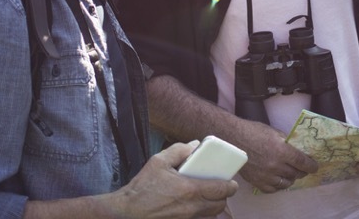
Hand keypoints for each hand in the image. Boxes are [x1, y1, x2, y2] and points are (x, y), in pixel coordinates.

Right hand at [112, 142, 236, 217]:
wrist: (127, 212)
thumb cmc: (142, 187)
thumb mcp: (158, 161)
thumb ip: (179, 151)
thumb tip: (194, 145)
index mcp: (190, 190)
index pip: (222, 190)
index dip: (231, 185)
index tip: (231, 180)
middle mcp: (192, 208)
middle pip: (220, 205)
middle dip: (223, 196)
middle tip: (219, 187)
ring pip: (211, 215)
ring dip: (213, 205)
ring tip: (206, 195)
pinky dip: (201, 212)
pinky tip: (192, 204)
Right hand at [232, 120, 318, 192]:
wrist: (232, 139)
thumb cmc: (252, 131)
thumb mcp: (274, 132)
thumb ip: (286, 142)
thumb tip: (297, 149)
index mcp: (282, 150)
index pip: (303, 162)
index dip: (311, 166)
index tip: (314, 167)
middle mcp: (275, 165)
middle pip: (296, 173)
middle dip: (301, 171)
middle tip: (302, 169)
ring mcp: (266, 175)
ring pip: (286, 183)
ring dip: (291, 179)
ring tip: (291, 174)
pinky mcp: (257, 182)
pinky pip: (273, 189)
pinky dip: (278, 185)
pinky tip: (279, 180)